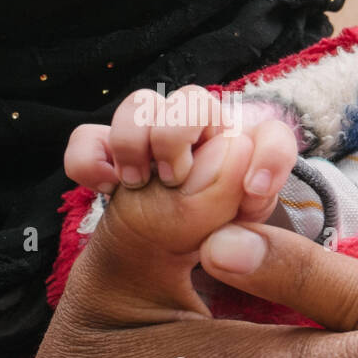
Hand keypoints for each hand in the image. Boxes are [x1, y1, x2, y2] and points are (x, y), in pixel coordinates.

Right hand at [63, 84, 295, 222]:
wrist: (164, 259)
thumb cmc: (214, 239)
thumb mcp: (240, 237)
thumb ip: (250, 211)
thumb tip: (247, 183)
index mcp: (246, 156)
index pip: (270, 134)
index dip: (267, 156)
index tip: (253, 190)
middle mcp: (202, 135)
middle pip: (195, 99)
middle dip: (178, 136)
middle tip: (174, 179)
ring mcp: (153, 138)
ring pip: (141, 103)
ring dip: (133, 142)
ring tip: (136, 184)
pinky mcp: (110, 150)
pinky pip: (88, 137)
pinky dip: (91, 162)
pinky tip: (107, 189)